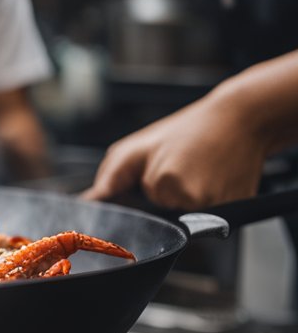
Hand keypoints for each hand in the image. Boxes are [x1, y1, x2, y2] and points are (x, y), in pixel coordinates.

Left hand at [81, 91, 266, 209]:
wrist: (242, 118)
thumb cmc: (190, 131)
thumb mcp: (139, 148)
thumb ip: (111, 178)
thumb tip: (90, 203)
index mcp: (164, 184)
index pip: (145, 207)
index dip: (150, 188)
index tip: (162, 170)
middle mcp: (191, 200)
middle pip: (166, 213)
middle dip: (168, 193)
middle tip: (185, 163)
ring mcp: (218, 206)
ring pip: (188, 214)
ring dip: (190, 197)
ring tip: (201, 168)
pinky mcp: (238, 208)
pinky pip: (213, 215)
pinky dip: (212, 199)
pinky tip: (216, 177)